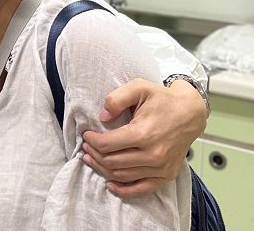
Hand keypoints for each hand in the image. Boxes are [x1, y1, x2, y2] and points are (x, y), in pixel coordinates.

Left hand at [81, 78, 205, 197]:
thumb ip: (116, 99)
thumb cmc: (163, 99)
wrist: (191, 112)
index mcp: (144, 133)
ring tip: (92, 159)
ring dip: (102, 169)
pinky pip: (142, 189)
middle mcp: (153, 154)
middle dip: (94, 154)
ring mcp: (161, 168)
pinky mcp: (166, 175)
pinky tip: (110, 184)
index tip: (86, 135)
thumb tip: (102, 116)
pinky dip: (124, 190)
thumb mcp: (139, 87)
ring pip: (122, 175)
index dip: (91, 141)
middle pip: (111, 162)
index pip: (107, 144)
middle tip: (86, 146)